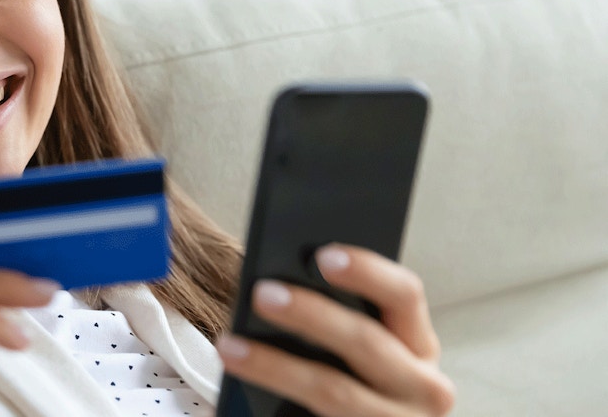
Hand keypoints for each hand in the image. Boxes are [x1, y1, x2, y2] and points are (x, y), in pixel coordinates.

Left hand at [216, 244, 455, 416]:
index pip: (404, 295)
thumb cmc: (356, 384)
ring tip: (229, 346)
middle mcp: (424, 386)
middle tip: (262, 293)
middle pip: (367, 342)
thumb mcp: (361, 355)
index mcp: (418, 343)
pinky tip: (238, 387)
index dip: (367, 272)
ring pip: (334, 391)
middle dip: (312, 315)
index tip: (323, 255)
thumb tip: (276, 288)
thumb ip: (335, 321)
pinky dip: (275, 399)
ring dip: (275, 366)